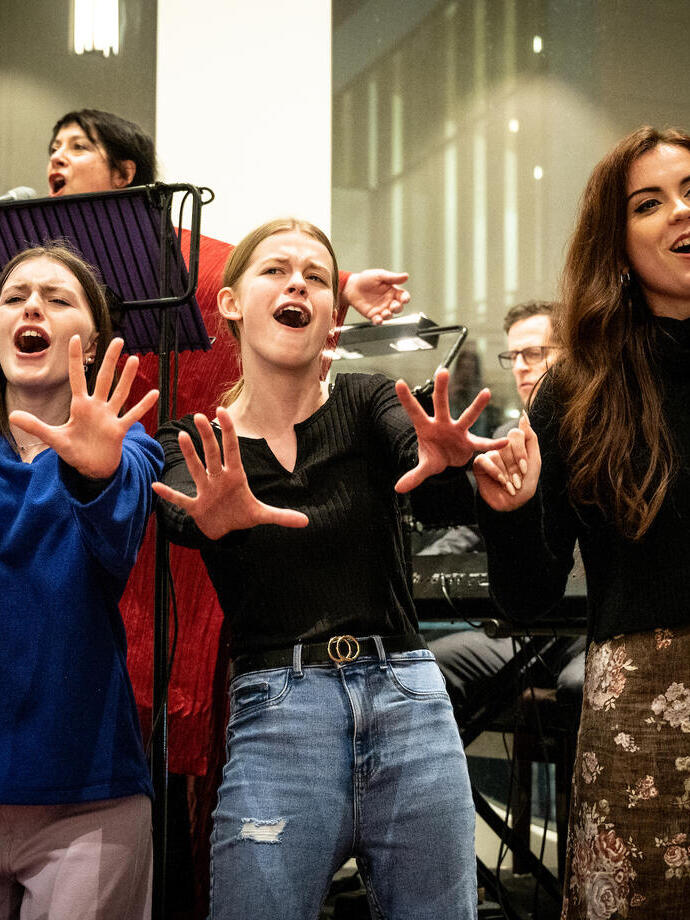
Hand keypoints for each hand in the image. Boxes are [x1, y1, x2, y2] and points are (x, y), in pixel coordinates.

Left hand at [9, 336, 158, 478]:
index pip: (77, 378)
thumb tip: (13, 416)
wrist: (91, 469)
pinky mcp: (119, 430)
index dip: (75, 359)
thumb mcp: (54, 439)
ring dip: (127, 377)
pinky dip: (143, 406)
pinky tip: (154, 393)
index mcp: (80, 406)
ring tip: (135, 359)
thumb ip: (35, 426)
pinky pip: (132, 416)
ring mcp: (109, 417)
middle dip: (110, 360)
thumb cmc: (74, 451)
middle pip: (104, 379)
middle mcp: (96, 407)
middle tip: (117, 340)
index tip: (75, 338)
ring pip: (120, 393)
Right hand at [152, 408, 308, 539]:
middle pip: (212, 454)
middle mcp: (219, 479)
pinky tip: (156, 485)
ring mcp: (206, 491)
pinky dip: (169, 494)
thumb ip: (282, 517)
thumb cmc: (242, 516)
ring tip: (183, 436)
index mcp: (235, 477)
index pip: (232, 450)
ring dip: (190, 454)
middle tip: (199, 416)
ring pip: (197, 469)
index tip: (221, 411)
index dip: (228, 431)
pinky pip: (180, 499)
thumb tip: (305, 521)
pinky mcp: (195, 506)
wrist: (226, 532)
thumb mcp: (262, 516)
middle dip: (207, 437)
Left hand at [341, 269, 409, 323]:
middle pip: (398, 308)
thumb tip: (406, 276)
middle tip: (394, 306)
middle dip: (398, 308)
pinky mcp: (373, 315)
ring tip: (385, 313)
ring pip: (390, 315)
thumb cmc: (365, 279)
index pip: (403, 296)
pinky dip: (379, 321)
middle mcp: (388, 301)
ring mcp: (381, 309)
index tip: (404, 299)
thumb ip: (392, 277)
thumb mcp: (380, 275)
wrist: (351, 287)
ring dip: (389, 315)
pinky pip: (378, 320)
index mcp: (392, 291)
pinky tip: (378, 319)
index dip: (405, 298)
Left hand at [394, 368, 507, 492]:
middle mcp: (443, 424)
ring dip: (477, 406)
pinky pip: (482, 443)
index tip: (399, 383)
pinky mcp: (470, 442)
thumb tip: (398, 489)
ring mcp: (458, 431)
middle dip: (441, 389)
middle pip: (441, 404)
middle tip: (442, 370)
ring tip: (487, 392)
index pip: (414, 411)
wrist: (449, 460)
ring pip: (467, 417)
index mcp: (426, 427)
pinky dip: (493, 444)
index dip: (406, 399)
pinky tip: (505, 441)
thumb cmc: (434, 456)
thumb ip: (413, 476)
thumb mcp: (423, 466)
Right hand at [473, 412, 540, 510]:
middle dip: (514, 465)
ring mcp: (491, 454)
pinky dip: (495, 472)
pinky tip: (501, 482)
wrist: (513, 504)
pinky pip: (486, 460)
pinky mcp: (479, 464)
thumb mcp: (534, 460)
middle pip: (507, 444)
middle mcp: (503, 447)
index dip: (521, 453)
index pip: (517, 434)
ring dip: (506, 473)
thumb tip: (523, 415)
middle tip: (518, 479)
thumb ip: (530, 437)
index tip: (525, 469)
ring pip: (497, 454)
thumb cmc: (525, 484)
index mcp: (517, 445)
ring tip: (509, 485)